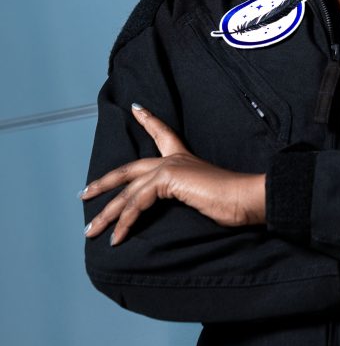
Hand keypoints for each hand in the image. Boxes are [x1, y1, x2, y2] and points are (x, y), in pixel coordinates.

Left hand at [81, 104, 266, 245]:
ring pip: (127, 191)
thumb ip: (192, 195)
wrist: (247, 197)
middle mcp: (175, 159)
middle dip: (104, 181)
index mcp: (185, 159)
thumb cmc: (236, 200)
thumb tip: (191, 205)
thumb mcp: (207, 197)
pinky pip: (137, 202)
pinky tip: (117, 237)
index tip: (136, 108)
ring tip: (91, 231)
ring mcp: (170, 167)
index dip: (149, 120)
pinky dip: (125, 222)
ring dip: (106, 214)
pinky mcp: (168, 178)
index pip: (163, 134)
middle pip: (129, 168)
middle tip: (85, 192)